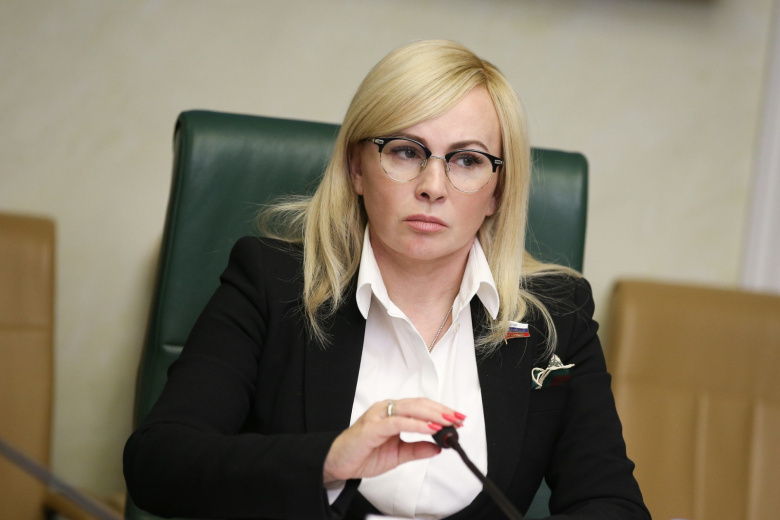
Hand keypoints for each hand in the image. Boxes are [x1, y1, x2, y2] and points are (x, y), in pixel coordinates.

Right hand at [322, 397, 464, 482]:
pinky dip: (416, 424)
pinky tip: (430, 428)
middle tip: (459, 418)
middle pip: (419, 404)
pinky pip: (398, 422)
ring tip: (449, 421)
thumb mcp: (397, 454)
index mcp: (393, 413)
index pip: (422, 407)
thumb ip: (417, 449)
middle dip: (442, 411)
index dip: (441, 411)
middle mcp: (387, 409)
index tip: (459, 419)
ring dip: (432, 414)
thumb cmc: (364, 455)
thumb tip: (438, 447)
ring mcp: (379, 415)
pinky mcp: (373, 426)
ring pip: (411, 409)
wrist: (339, 463)